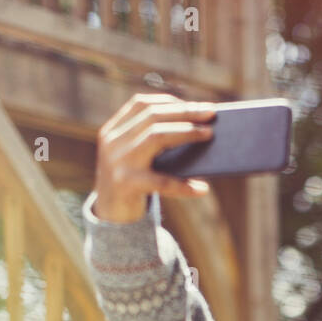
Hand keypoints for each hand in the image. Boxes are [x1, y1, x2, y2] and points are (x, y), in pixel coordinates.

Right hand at [93, 93, 215, 223]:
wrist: (109, 218)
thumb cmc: (132, 184)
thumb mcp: (134, 158)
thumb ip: (151, 141)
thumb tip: (197, 128)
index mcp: (112, 131)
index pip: (141, 104)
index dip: (170, 102)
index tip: (196, 104)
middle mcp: (112, 142)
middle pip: (152, 116)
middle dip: (185, 112)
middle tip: (211, 114)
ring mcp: (118, 162)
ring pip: (156, 136)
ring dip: (187, 132)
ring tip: (209, 135)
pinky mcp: (126, 185)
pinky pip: (161, 182)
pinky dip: (184, 185)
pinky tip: (202, 189)